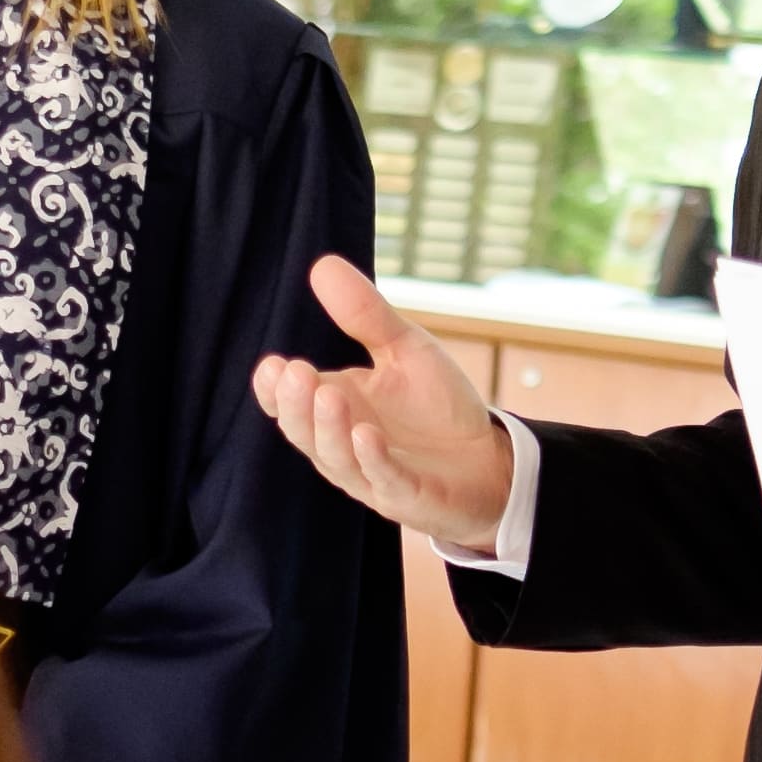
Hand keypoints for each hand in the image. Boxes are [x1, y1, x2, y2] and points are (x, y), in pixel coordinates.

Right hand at [248, 255, 519, 555]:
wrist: (489, 459)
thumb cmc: (436, 408)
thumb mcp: (405, 350)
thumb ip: (365, 315)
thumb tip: (322, 265)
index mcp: (334, 410)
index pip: (288, 405)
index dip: (275, 391)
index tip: (273, 366)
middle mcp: (342, 445)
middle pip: (303, 432)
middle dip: (295, 405)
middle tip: (295, 373)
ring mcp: (371, 474)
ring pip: (336, 459)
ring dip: (329, 429)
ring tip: (329, 395)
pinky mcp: (406, 496)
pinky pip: (383, 480)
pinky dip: (372, 458)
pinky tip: (368, 433)